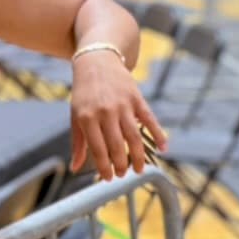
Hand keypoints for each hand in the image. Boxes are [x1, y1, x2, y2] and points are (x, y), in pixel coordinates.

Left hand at [69, 51, 166, 179]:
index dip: (104, 167)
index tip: (108, 177)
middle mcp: (105, 112)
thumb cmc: (84, 92)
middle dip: (121, 164)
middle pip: (117, 146)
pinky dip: (158, 134)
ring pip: (133, 136)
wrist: (97, 61)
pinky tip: (164, 148)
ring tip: (138, 169)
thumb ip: (78, 142)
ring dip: (138, 156)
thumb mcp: (75, 115)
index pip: (98, 149)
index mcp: (87, 117)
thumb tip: (75, 167)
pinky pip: (149, 119)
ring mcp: (123, 105)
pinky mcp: (137, 99)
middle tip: (123, 174)